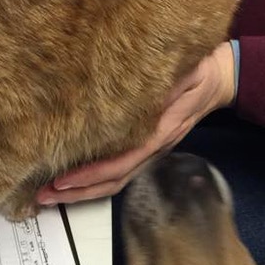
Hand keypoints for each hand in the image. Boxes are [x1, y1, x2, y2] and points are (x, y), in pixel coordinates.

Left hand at [36, 41, 236, 204]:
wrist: (220, 80)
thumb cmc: (201, 71)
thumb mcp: (189, 70)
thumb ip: (169, 80)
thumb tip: (141, 85)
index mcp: (163, 130)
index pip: (125, 160)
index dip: (94, 173)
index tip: (65, 180)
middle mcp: (155, 147)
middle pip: (115, 180)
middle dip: (79, 191)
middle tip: (45, 195)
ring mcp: (151, 151)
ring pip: (116, 181)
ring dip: (83, 191)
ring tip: (51, 194)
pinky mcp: (146, 147)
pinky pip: (120, 170)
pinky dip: (95, 179)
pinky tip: (74, 179)